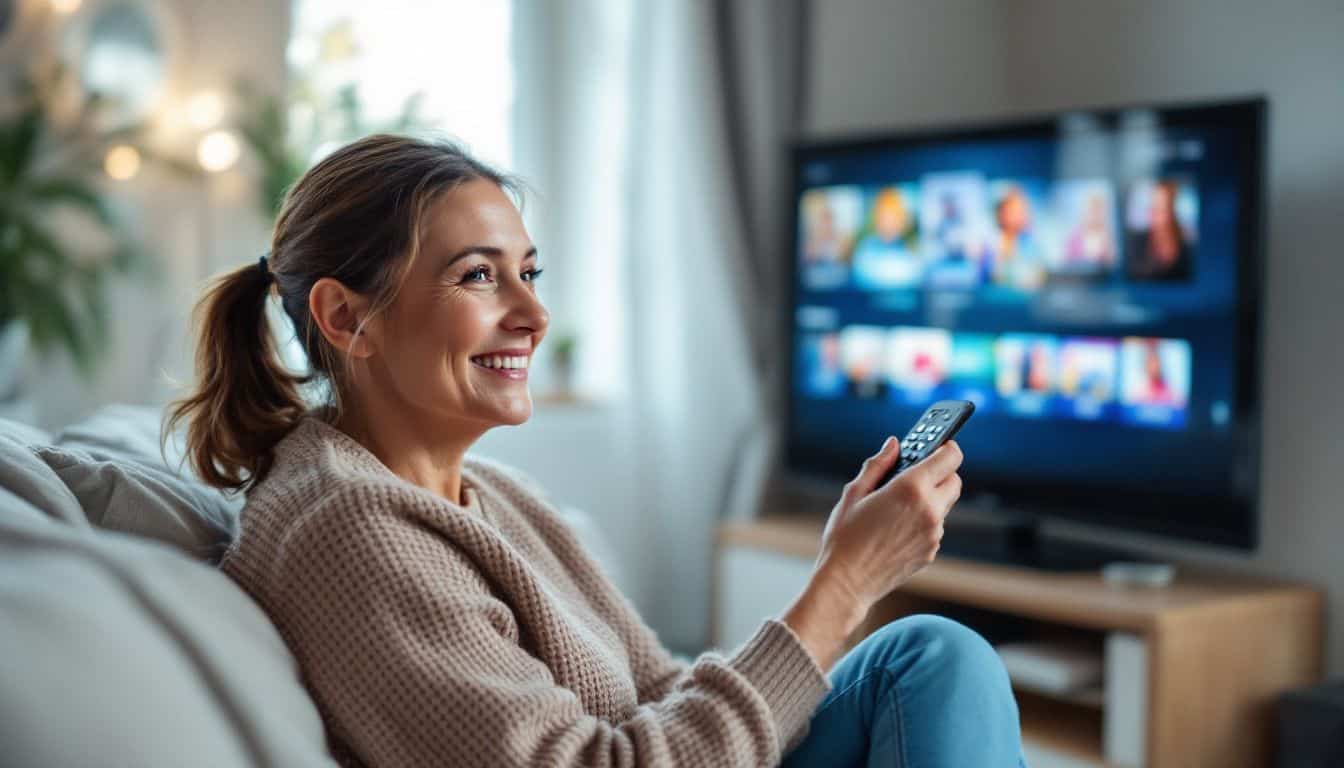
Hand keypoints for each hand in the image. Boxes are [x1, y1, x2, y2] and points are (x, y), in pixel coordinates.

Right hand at [814, 437, 963, 611]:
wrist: (847, 581)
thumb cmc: (845, 536)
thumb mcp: (854, 493)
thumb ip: (878, 464)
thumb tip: (893, 445)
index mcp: (910, 489)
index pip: (950, 457)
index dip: (946, 447)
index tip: (938, 445)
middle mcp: (929, 510)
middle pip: (954, 480)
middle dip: (940, 473)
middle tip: (916, 474)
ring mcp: (933, 533)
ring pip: (945, 504)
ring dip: (931, 498)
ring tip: (898, 505)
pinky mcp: (932, 550)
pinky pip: (935, 526)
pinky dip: (924, 521)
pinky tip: (896, 527)